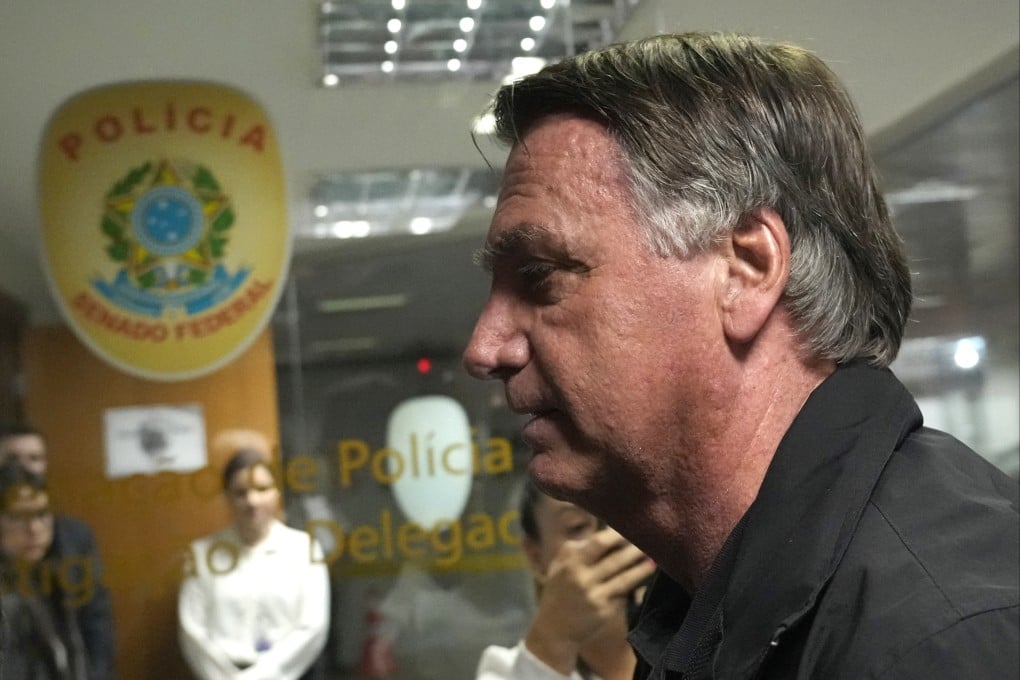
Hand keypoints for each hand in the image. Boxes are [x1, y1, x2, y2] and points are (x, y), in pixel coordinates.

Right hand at [524, 528, 654, 674]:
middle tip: (649, 541)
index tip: (631, 529)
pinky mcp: (603, 612)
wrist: (554, 628)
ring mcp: (593, 595)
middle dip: (634, 550)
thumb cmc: (560, 590)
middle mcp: (580, 576)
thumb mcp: (560, 565)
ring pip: (624, 578)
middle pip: (615, 559)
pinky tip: (644, 581)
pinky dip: (634, 587)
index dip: (618, 536)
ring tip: (654, 560)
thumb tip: (608, 532)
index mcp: (570, 560)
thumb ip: (579, 548)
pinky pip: (622, 595)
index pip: (598, 542)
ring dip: (641, 569)